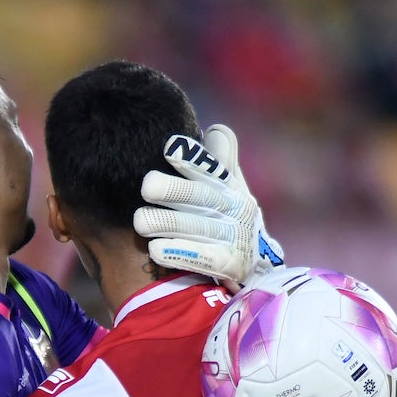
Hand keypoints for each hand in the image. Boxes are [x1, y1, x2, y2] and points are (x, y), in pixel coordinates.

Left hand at [135, 124, 284, 287]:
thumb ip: (220, 161)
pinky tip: (155, 250)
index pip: (212, 170)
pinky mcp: (232, 265)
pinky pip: (204, 259)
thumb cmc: (230, 218)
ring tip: (140, 221)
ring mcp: (235, 238)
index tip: (169, 149)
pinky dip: (180, 254)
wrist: (257, 266)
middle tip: (146, 187)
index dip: (193, 160)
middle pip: (202, 198)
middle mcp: (236, 210)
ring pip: (198, 228)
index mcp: (232, 187)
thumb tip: (213, 131)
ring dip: (168, 224)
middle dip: (174, 191)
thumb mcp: (231, 188)